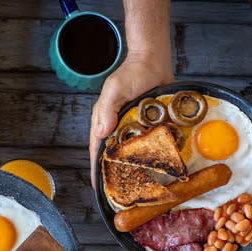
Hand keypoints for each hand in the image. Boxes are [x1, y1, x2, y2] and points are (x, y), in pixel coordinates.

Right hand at [88, 52, 174, 185]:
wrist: (154, 60)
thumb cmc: (132, 72)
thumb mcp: (115, 88)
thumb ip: (107, 109)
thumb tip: (101, 133)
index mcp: (103, 120)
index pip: (97, 148)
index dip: (97, 168)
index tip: (98, 186)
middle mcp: (116, 125)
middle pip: (112, 153)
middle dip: (113, 171)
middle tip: (119, 190)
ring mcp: (132, 125)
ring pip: (129, 150)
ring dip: (132, 164)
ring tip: (138, 183)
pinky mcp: (147, 123)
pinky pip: (146, 141)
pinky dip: (149, 152)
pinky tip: (155, 164)